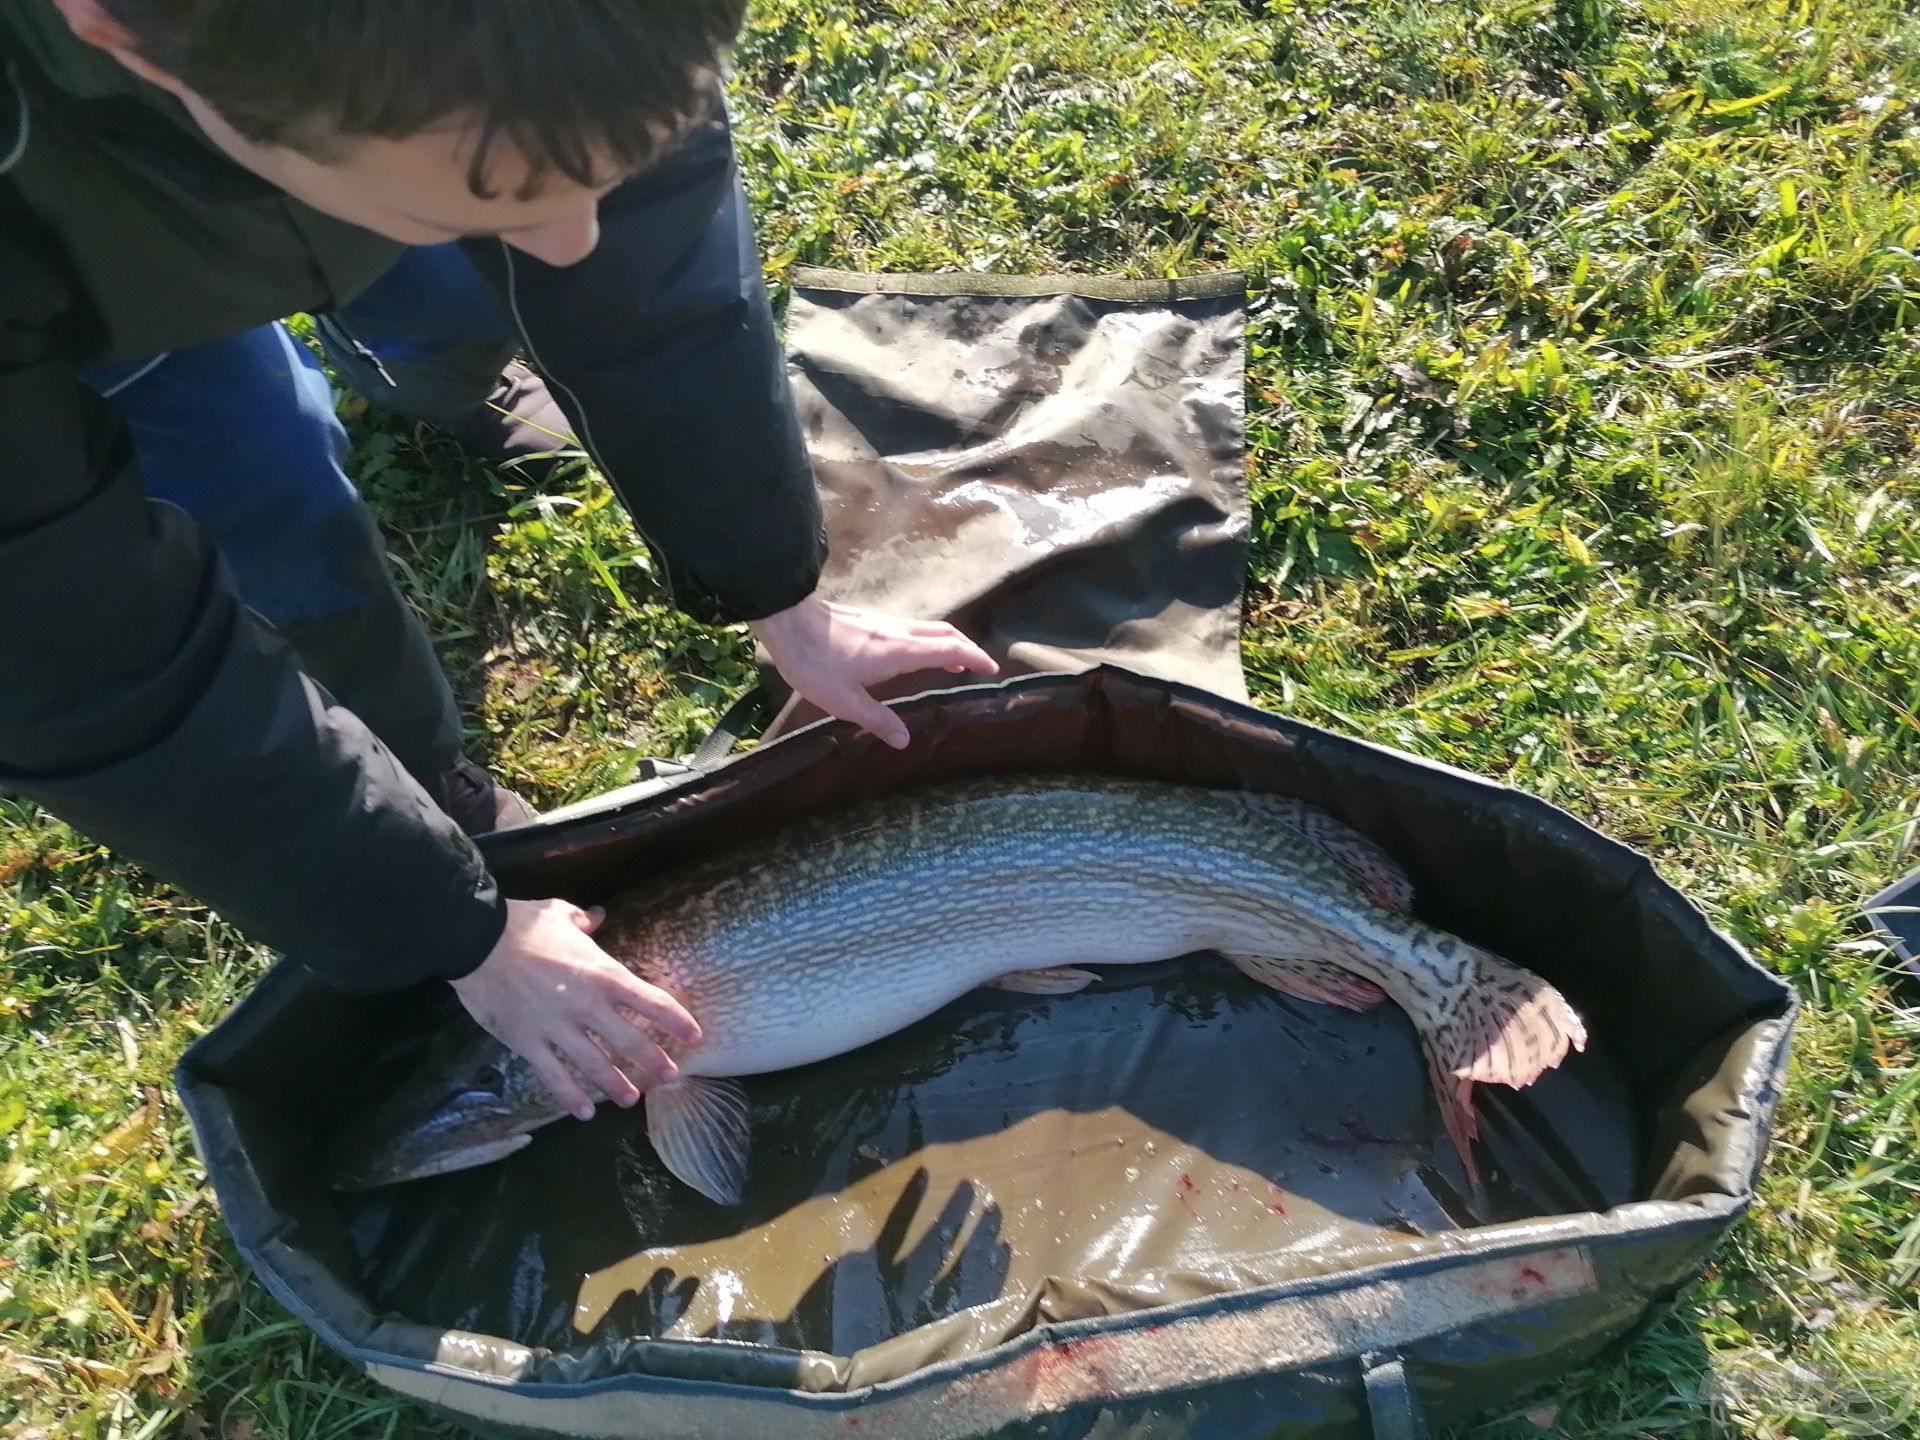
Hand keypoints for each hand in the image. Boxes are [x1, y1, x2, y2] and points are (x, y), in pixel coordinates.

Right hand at [450, 898, 702, 1121]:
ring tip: (631, 1100)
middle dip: (655, 1062)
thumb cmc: (522, 924)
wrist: (476, 940)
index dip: (676, 1021)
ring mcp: (557, 1027)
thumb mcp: (561, 913)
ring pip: (596, 1065)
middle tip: (671, 1076)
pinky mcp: (527, 1042)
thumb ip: (585, 920)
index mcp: (602, 973)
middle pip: (631, 1041)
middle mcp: (587, 1005)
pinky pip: (554, 1076)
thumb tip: (599, 915)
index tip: (694, 1036)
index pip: (651, 1002)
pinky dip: (570, 1097)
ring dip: (617, 1085)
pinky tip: (584, 1112)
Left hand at [750, 595, 998, 748]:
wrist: (788, 621)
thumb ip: (877, 720)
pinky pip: (912, 628)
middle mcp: (899, 632)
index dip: (975, 657)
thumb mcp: (844, 701)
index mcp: (901, 651)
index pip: (951, 649)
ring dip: (946, 643)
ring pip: (929, 628)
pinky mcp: (871, 620)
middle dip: (967, 648)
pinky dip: (927, 640)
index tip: (991, 668)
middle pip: (946, 634)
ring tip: (951, 664)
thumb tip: (904, 740)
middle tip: (977, 667)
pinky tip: (913, 654)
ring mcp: (885, 622)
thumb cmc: (815, 661)